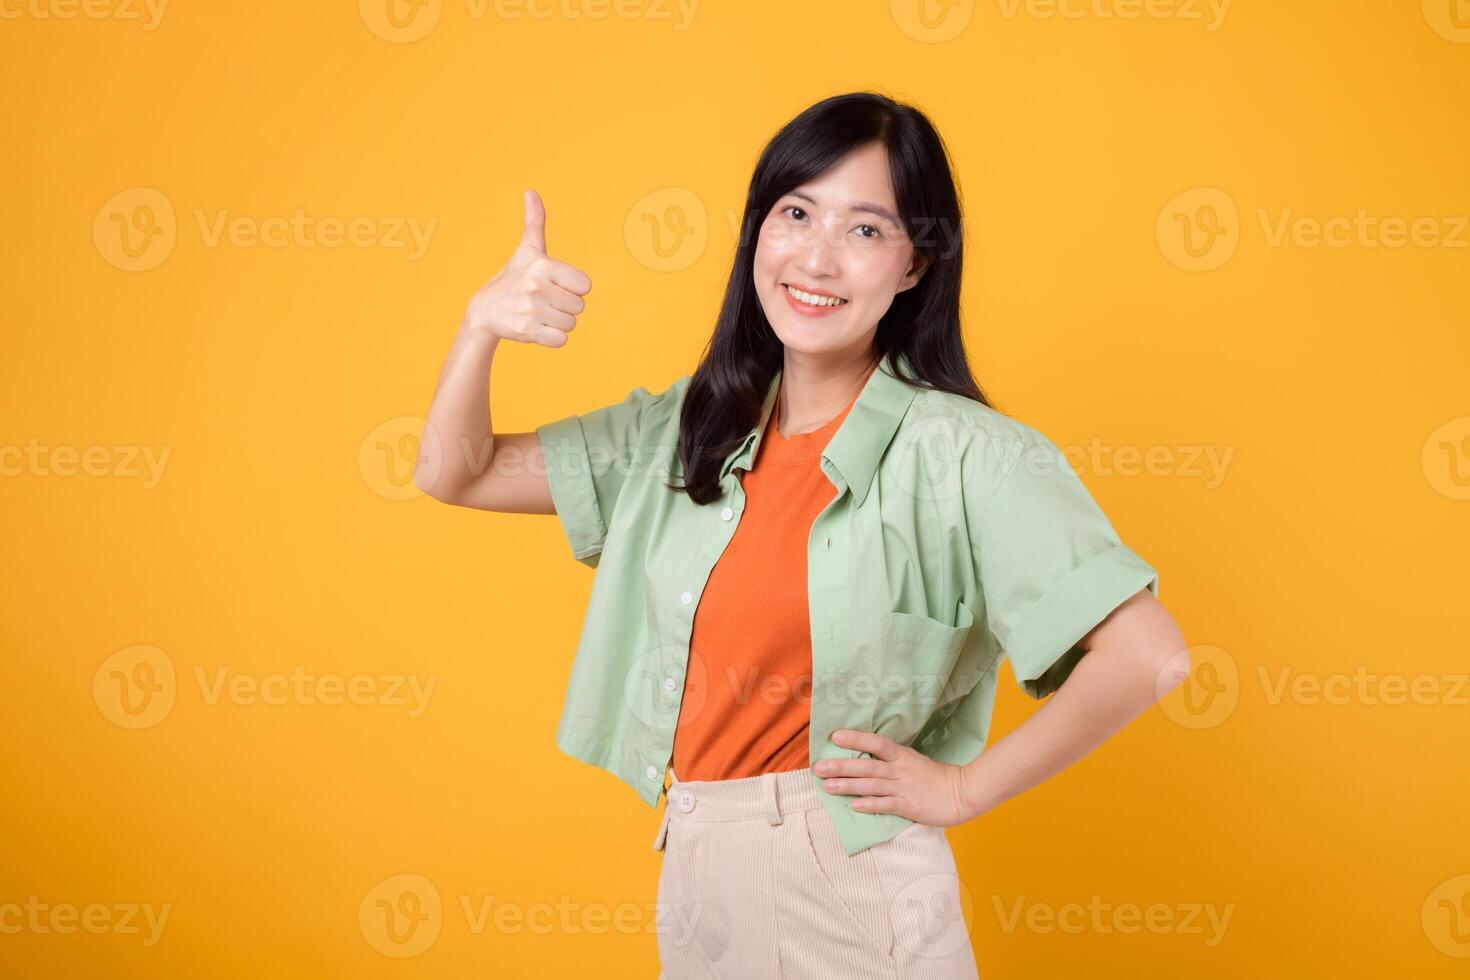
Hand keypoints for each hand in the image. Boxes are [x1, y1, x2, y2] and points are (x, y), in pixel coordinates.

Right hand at [462, 189, 591, 346]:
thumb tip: (530, 192)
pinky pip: (561, 340)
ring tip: (538, 314)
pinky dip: (551, 338)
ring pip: (571, 324)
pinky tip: (535, 327)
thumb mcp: (526, 250)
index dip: (572, 288)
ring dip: (557, 323)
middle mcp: (537, 285)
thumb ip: (534, 222)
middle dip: (565, 307)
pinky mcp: (527, 331)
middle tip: (543, 302)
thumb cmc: (512, 278)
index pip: (585, 286)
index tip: (553, 286)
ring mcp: (531, 309)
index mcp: (543, 265)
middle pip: (579, 307)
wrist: (483, 311)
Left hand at [814, 729, 975, 827]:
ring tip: (828, 786)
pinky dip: (870, 805)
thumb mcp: (913, 762)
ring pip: (872, 785)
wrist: (962, 793)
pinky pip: (886, 804)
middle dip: (842, 766)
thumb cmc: (935, 778)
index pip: (876, 742)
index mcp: (902, 755)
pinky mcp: (909, 805)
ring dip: (848, 785)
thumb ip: (891, 761)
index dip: (856, 738)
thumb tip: (864, 759)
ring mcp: (904, 787)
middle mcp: (900, 769)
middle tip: (819, 767)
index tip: (834, 736)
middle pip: (867, 764)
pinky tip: (854, 806)